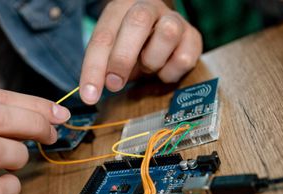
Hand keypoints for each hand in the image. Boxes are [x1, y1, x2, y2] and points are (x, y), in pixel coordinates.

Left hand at [79, 0, 202, 103]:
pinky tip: (164, 70)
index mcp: (121, 8)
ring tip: (147, 67)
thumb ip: (102, 67)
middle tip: (114, 84)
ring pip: (167, 35)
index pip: (103, 36)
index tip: (89, 96)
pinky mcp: (193, 37)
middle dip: (122, 58)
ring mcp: (174, 20)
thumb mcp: (112, 53)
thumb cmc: (132, 47)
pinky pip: (183, 59)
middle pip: (138, 22)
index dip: (94, 68)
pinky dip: (170, 72)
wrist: (161, 38)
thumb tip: (91, 93)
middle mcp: (149, 7)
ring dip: (152, 61)